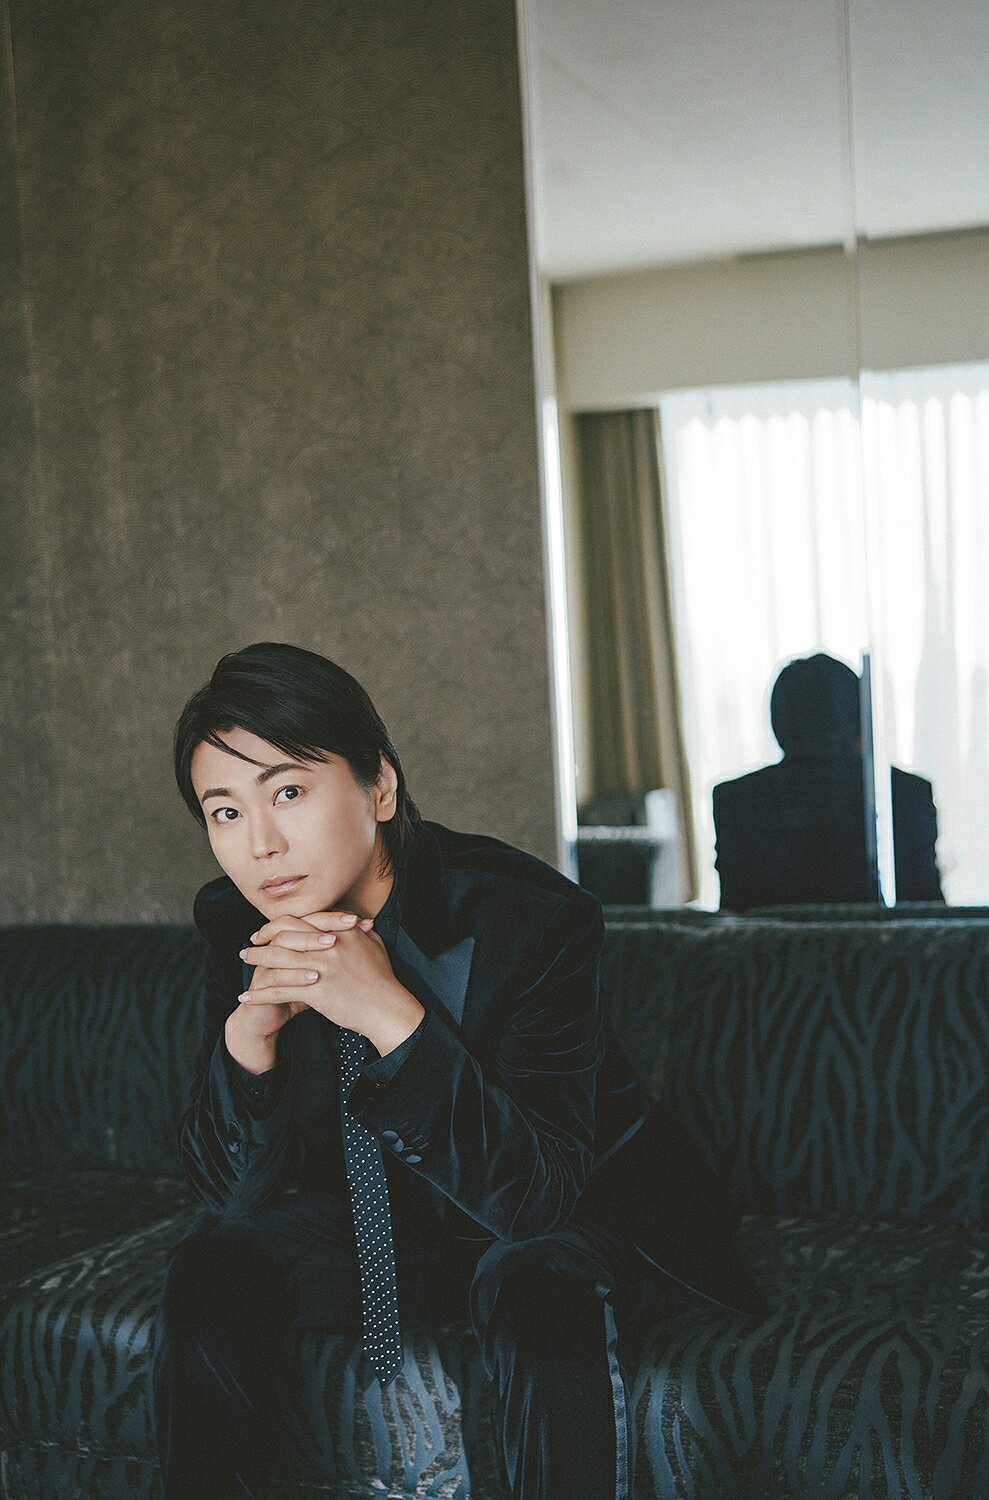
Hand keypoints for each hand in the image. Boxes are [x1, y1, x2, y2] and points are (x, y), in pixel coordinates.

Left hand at [239, 911, 424, 1055]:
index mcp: (340, 930)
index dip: (279, 924)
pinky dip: (260, 994)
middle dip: (262, 938)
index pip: (301, 920)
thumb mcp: (374, 945)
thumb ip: (360, 931)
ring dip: (256, 960)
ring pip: (277, 959)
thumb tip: (357, 921)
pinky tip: (247, 997)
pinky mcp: (316, 991)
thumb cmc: (383, 979)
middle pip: (284, 934)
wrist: (388, 1008)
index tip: (266, 931)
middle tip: (250, 944)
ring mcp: (321, 967)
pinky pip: (279, 990)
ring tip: (244, 962)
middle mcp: (329, 944)